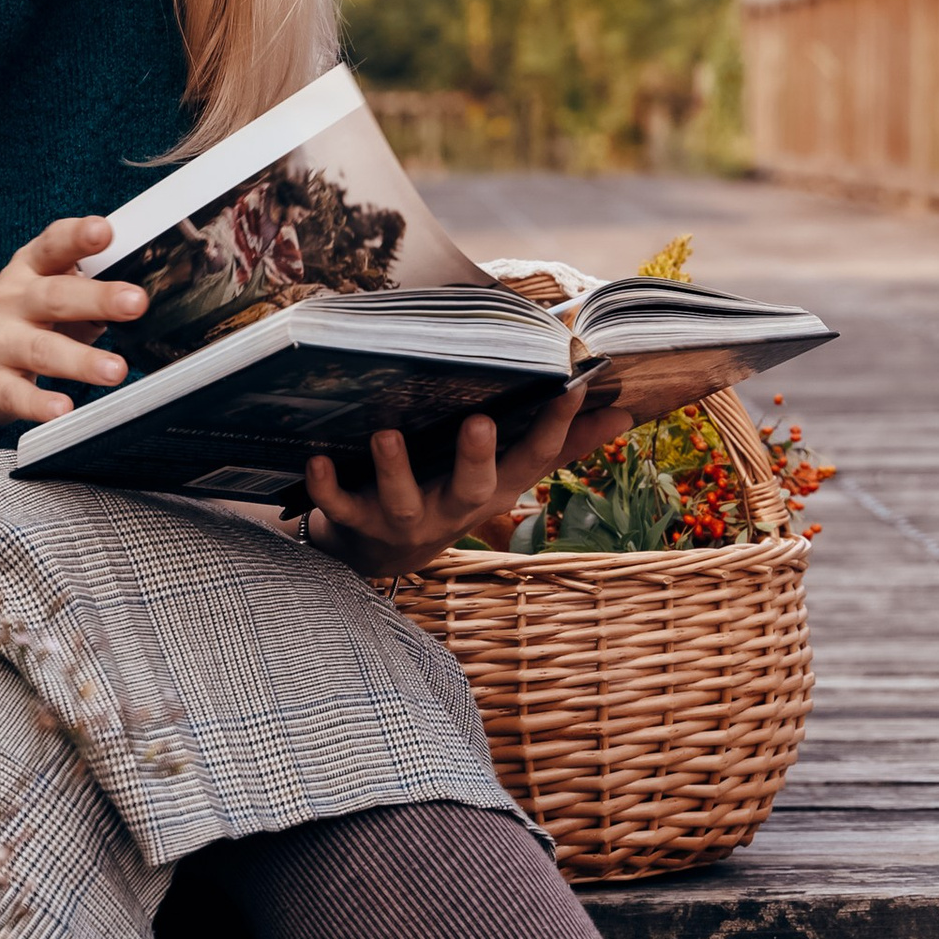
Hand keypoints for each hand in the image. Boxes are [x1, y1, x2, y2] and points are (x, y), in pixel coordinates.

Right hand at [0, 216, 146, 428]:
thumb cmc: (19, 322)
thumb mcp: (45, 293)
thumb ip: (88, 292)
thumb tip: (138, 299)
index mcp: (29, 270)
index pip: (53, 246)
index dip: (78, 237)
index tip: (104, 231)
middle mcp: (11, 301)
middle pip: (55, 297)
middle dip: (98, 298)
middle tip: (136, 302)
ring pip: (42, 350)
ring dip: (82, 360)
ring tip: (116, 370)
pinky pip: (17, 395)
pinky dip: (40, 404)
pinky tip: (63, 409)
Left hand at [302, 381, 629, 581]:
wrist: (379, 554)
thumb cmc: (450, 494)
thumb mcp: (507, 476)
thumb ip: (561, 445)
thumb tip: (623, 413)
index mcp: (494, 490)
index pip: (535, 461)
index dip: (559, 427)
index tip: (575, 384)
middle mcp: (455, 509)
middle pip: (474, 490)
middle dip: (478, 458)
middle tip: (480, 421)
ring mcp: (407, 520)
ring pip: (403, 500)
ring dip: (395, 467)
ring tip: (387, 433)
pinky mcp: (358, 525)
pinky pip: (341, 509)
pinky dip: (326, 487)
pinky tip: (315, 460)